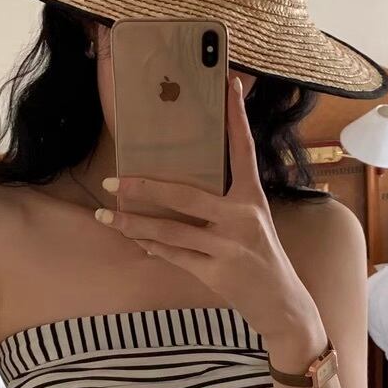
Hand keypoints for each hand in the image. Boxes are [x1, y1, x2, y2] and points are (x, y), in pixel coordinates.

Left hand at [94, 73, 320, 346]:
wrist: (282, 304)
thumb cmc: (262, 257)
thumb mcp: (254, 222)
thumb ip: (226, 201)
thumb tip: (183, 181)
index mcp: (253, 198)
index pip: (243, 149)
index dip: (235, 117)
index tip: (227, 83)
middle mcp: (242, 218)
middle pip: (185, 195)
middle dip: (144, 188)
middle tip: (113, 180)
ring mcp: (228, 246)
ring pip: (170, 230)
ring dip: (133, 224)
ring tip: (106, 216)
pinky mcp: (217, 272)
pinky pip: (175, 256)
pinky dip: (153, 248)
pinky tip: (134, 240)